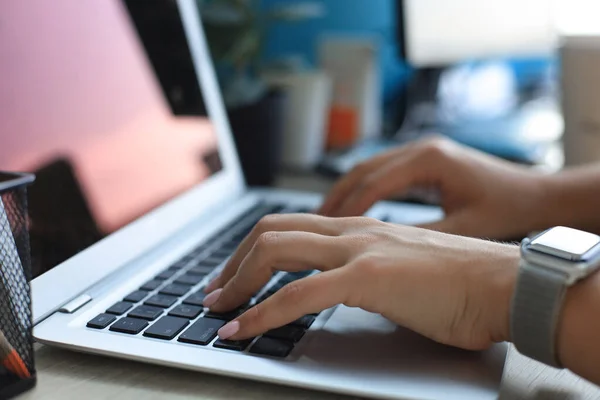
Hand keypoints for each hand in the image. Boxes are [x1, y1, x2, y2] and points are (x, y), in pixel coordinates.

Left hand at [204, 214, 518, 349]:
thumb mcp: (402, 270)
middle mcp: (353, 231)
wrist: (504, 284)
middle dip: (234, 262)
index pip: (290, 226)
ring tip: (218, 309)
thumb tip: (344, 289)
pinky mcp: (367, 277)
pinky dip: (261, 312)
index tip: (237, 276)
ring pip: (276, 251)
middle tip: (216, 291)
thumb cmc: (462, 283)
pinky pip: (297, 294)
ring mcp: (359, 249)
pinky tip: (241, 330)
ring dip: (237, 282)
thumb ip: (368, 273)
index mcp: (360, 229)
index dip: (254, 249)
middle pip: (271, 231)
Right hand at [318, 137, 547, 239]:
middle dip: (336, 196)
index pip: (374, 182)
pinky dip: (364, 192)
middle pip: (363, 169)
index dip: (349, 207)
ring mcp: (423, 153)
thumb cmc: (509, 207)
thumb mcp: (463, 226)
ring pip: (369, 170)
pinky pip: (384, 175)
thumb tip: (380, 246)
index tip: (327, 229)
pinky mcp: (425, 163)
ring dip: (345, 192)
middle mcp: (422, 149)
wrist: (540, 195)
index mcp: (429, 159)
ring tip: (323, 217)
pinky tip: (353, 210)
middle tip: (312, 222)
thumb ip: (421, 234)